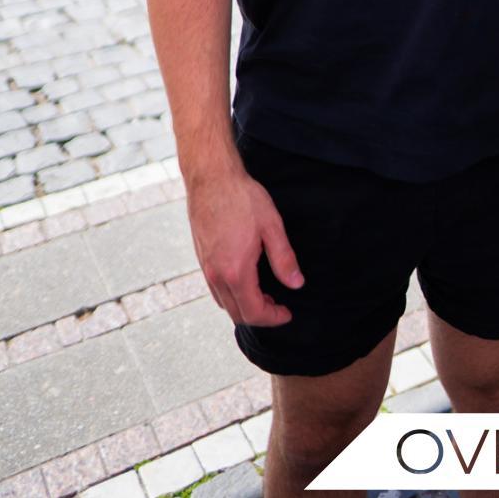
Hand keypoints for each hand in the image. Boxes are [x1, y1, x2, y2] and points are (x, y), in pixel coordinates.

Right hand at [186, 159, 303, 326]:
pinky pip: (216, 290)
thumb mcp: (271, 226)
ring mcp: (206, 268)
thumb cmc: (242, 198)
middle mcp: (217, 275)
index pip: (254, 312)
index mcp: (236, 271)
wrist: (211, 178)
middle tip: (278, 304)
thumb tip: (296, 284)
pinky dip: (232, 295)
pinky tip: (245, 280)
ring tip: (265, 293)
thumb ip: (284, 259)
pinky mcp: (201, 259)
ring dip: (245, 306)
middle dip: (260, 315)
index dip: (273, 318)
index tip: (287, 313)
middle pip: (237, 314)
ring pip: (224, 304)